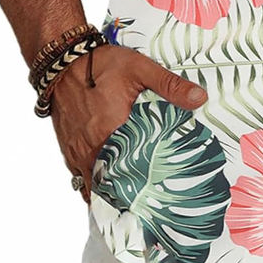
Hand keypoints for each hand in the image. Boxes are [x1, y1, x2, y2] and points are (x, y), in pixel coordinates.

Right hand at [49, 44, 207, 203]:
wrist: (63, 61)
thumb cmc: (101, 64)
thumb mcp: (140, 69)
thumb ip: (170, 85)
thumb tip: (200, 98)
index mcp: (112, 131)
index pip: (131, 171)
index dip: (146, 185)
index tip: (161, 194)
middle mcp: (91, 147)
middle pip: (112, 182)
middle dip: (130, 193)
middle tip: (150, 200)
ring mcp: (77, 151)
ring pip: (94, 184)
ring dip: (111, 190)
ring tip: (131, 198)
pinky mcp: (68, 148)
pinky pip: (80, 177)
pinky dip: (94, 183)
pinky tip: (108, 184)